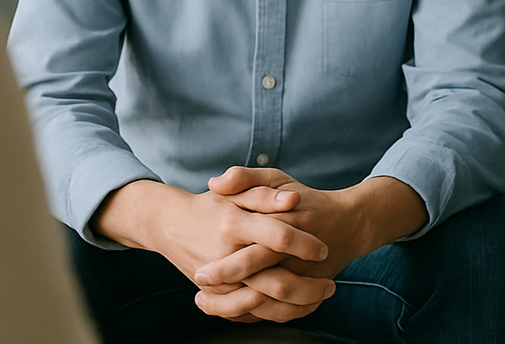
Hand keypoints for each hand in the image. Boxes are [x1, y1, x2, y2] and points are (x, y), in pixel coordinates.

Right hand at [93, 179, 332, 323]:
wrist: (172, 225)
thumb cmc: (213, 203)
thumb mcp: (238, 190)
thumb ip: (265, 192)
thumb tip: (293, 200)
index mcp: (234, 224)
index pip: (278, 236)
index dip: (304, 244)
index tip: (324, 249)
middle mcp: (226, 257)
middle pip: (274, 281)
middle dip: (308, 286)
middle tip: (332, 285)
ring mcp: (220, 283)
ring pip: (265, 305)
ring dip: (297, 305)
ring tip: (321, 297)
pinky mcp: (217, 298)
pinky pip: (250, 316)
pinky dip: (276, 315)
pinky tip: (299, 308)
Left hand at [193, 167, 426, 320]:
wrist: (351, 223)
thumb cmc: (306, 199)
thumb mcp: (279, 180)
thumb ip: (246, 176)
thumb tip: (214, 183)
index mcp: (287, 220)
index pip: (254, 247)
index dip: (225, 266)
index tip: (198, 273)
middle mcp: (297, 249)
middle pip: (262, 276)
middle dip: (229, 288)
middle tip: (201, 291)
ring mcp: (307, 271)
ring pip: (273, 301)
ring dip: (239, 307)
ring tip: (208, 304)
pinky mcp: (312, 288)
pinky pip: (285, 311)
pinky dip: (260, 314)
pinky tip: (235, 311)